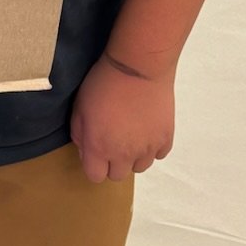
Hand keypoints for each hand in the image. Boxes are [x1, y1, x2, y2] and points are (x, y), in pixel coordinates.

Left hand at [70, 54, 175, 181]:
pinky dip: (152, 146)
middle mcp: (124, 155)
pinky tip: (147, 129)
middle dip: (113, 162)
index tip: (96, 149)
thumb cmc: (103, 84)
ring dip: (134, 156)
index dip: (94, 164)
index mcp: (100, 148)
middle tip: (113, 139)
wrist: (138, 68)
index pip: (95, 176)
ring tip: (131, 133)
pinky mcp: (166, 138)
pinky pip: (158, 154)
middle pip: (118, 175)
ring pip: (140, 167)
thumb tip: (86, 151)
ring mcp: (148, 148)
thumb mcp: (79, 107)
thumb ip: (80, 135)